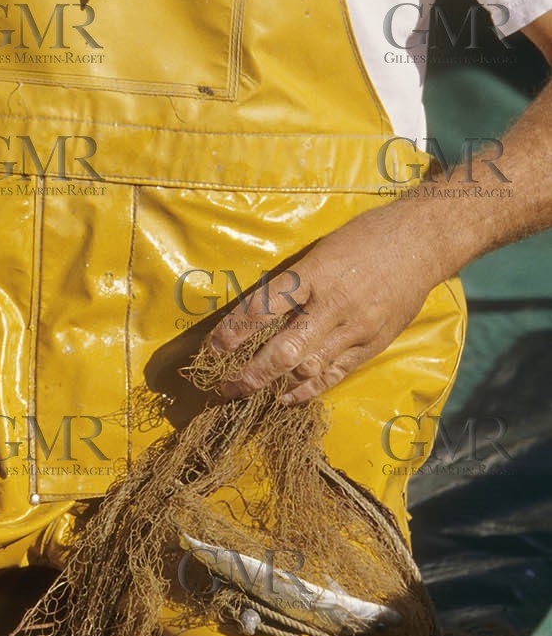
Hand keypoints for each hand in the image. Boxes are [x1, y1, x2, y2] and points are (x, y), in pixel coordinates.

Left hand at [208, 207, 442, 404]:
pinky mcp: (373, 344)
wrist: (421, 243)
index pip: (265, 307)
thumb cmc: (364, 238)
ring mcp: (356, 329)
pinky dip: (308, 389)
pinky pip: (335, 374)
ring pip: (308, 367)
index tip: (214, 346)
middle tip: (225, 386)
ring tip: (248, 393)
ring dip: (273, 384)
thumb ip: (294, 281)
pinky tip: (285, 397)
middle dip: (251, 372)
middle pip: (284, 349)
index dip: (236, 330)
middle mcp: (333, 306)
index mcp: (315, 274)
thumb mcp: (321, 250)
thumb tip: (259, 310)